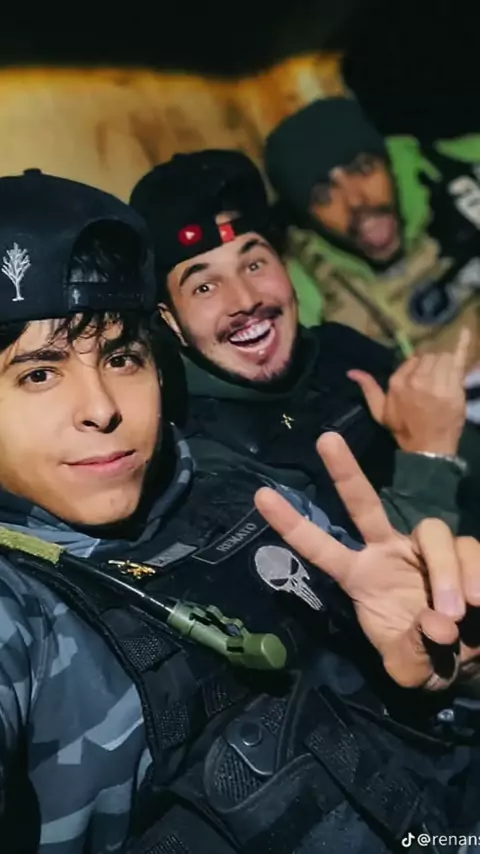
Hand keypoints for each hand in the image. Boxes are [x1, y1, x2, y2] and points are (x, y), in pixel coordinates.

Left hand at [255, 432, 479, 690]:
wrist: (470, 661)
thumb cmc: (426, 660)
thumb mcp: (412, 669)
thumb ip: (416, 651)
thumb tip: (437, 623)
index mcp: (360, 577)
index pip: (321, 547)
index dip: (291, 524)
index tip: (260, 496)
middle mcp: (388, 552)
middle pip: (364, 504)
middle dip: (344, 472)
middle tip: (324, 440)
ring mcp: (425, 550)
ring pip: (433, 532)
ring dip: (446, 571)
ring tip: (459, 613)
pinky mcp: (465, 555)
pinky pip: (471, 551)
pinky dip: (475, 576)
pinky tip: (479, 602)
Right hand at [348, 328, 470, 454]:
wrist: (428, 447)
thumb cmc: (404, 429)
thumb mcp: (380, 411)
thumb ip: (368, 389)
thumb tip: (352, 372)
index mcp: (398, 382)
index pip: (413, 360)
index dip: (419, 368)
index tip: (423, 379)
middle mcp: (417, 379)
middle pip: (430, 357)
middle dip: (433, 365)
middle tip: (436, 381)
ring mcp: (437, 383)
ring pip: (444, 358)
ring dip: (446, 365)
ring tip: (445, 379)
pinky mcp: (454, 387)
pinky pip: (459, 359)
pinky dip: (463, 343)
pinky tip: (465, 330)